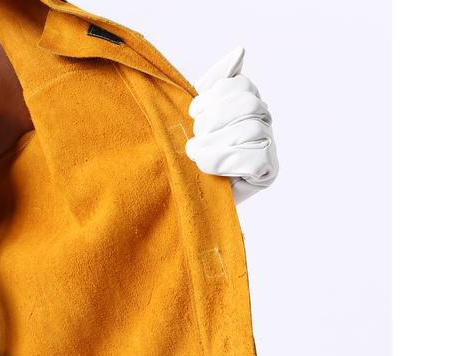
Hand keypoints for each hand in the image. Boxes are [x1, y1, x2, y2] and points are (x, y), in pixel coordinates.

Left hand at [185, 47, 278, 203]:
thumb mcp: (198, 115)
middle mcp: (263, 121)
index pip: (240, 85)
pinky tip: (212, 168)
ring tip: (198, 156)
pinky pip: (255, 158)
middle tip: (194, 141)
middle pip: (249, 105)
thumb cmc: (195, 153)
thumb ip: (213, 83)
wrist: (195, 195)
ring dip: (216, 144)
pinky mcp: (269, 171)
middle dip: (214, 121)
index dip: (213, 97)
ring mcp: (269, 145)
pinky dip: (228, 161)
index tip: (193, 114)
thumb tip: (240, 52)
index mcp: (246, 101)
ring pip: (251, 130)